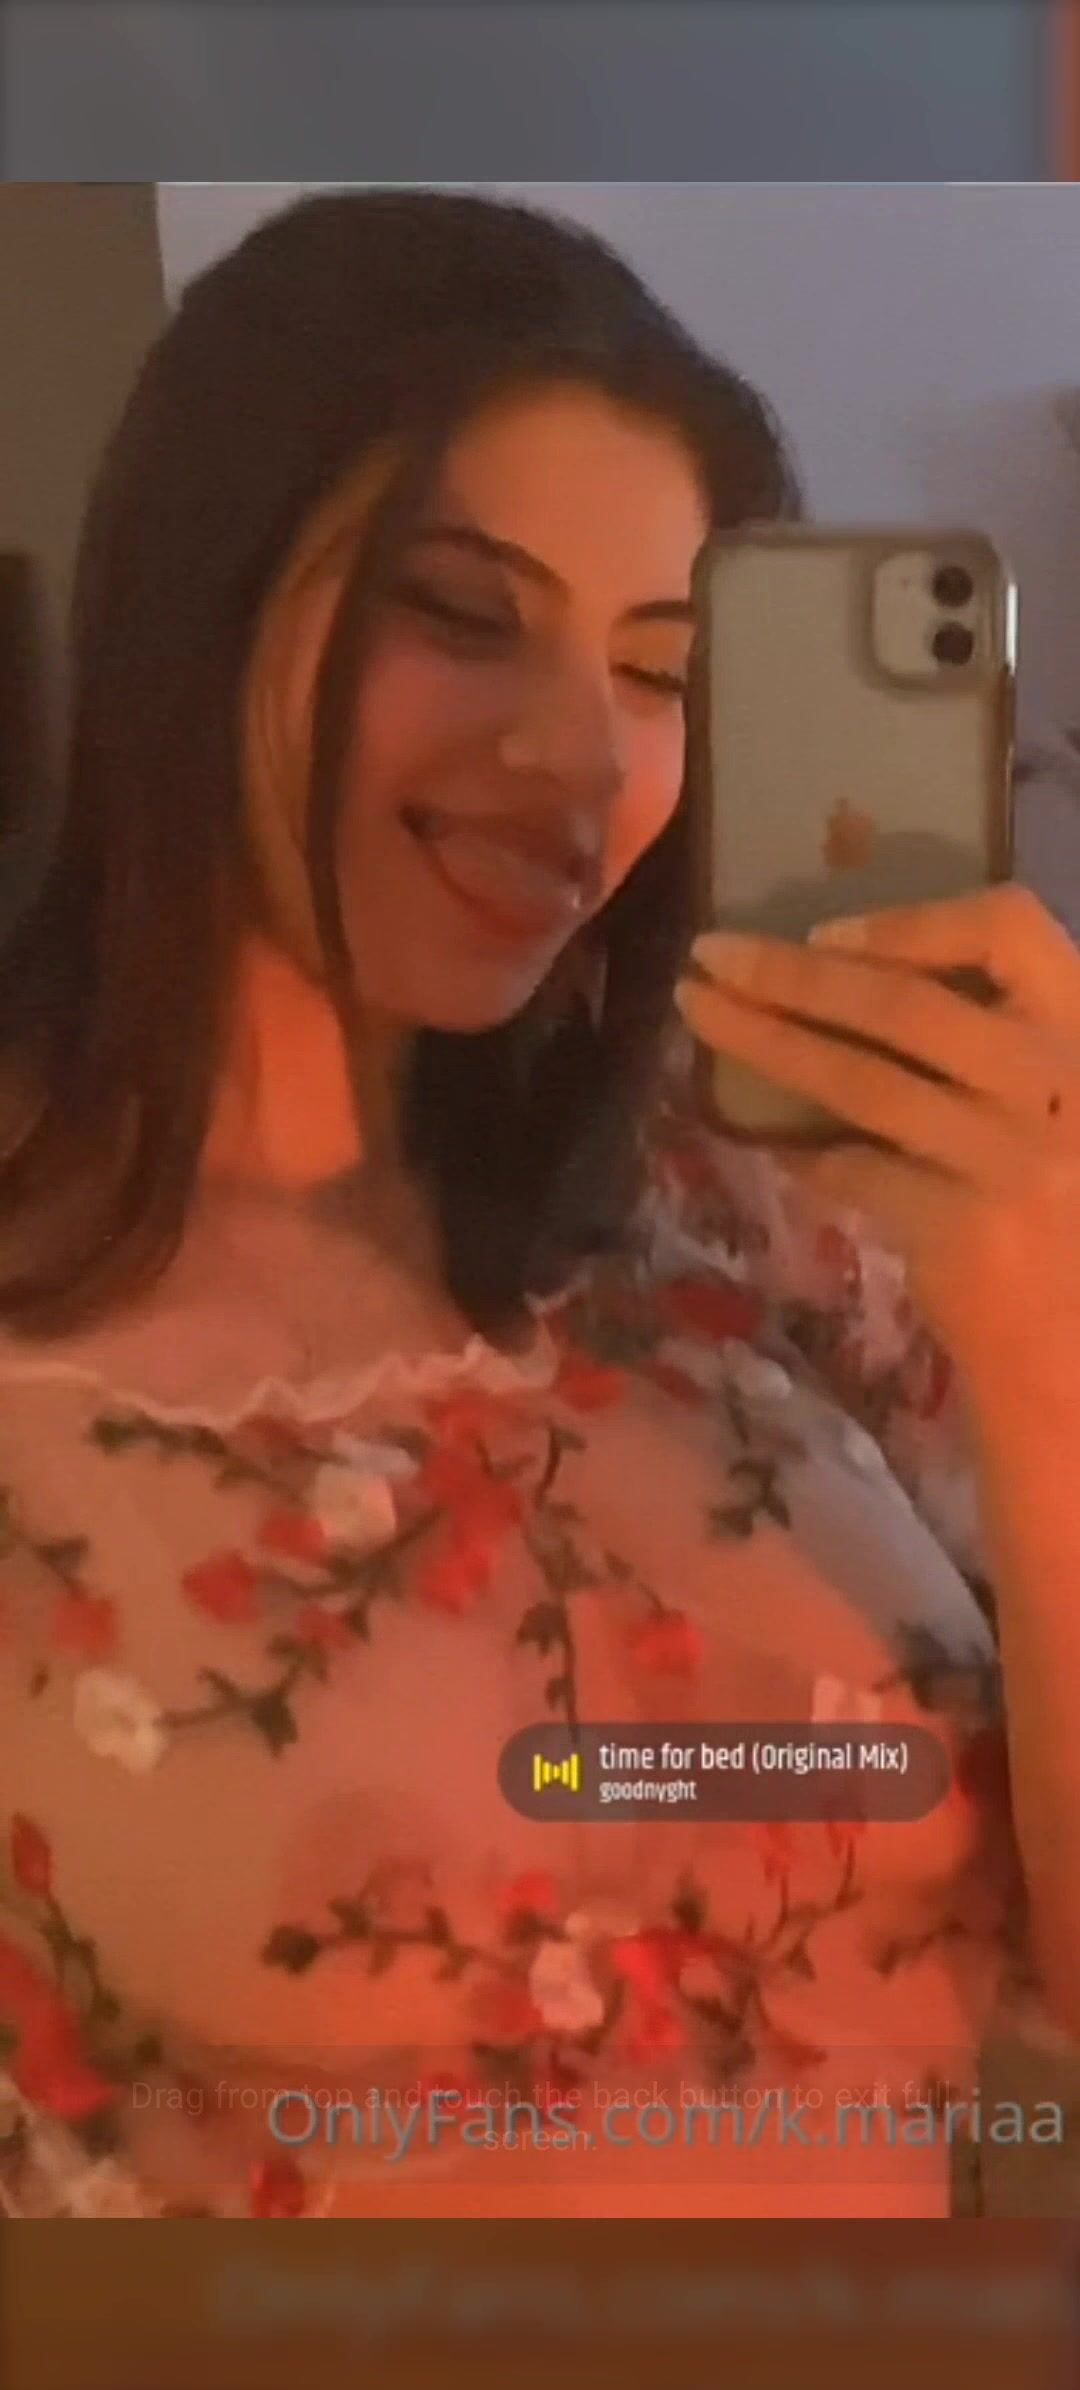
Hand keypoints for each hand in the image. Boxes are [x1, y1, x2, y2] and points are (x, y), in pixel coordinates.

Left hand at [674, 883, 1079, 1392]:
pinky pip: (855, 1169)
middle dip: (791, 973)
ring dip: (767, 1041)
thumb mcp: (1064, 1101)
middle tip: (711, 955)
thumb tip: (849, 979)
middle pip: (902, 1001)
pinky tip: (775, 1145)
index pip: (1010, 927)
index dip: (910, 919)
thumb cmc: (1069, 1208)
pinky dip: (806, 1153)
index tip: (825, 932)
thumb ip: (997, 1042)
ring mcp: (1012, 1157)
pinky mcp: (964, 1228)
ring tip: (703, 1015)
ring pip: (861, 1080)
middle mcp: (1059, 1082)